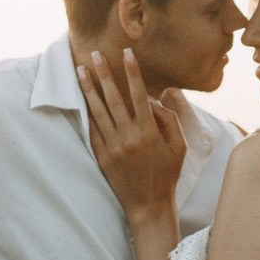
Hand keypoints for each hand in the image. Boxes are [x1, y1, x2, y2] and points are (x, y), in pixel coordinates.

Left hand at [77, 48, 186, 221]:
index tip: (126, 54)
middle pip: (113, 98)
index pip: (138, 94)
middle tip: (94, 54)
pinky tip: (82, 97)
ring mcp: (113, 146)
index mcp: (149, 132)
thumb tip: (152, 100)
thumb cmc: (167, 174)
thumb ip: (169, 120)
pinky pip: (93, 129)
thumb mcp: (179, 146)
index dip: (132, 72)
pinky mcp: (102, 156)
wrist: (148, 205)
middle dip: (103, 74)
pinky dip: (87, 112)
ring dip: (88, 88)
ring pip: (98, 111)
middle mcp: (129, 136)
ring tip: (80, 70)